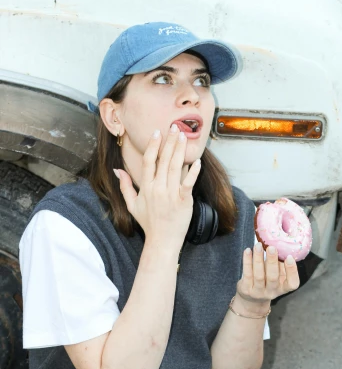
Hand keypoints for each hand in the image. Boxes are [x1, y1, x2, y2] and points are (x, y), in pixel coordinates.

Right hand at [114, 126, 200, 246]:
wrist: (162, 241)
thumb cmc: (148, 223)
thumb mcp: (132, 205)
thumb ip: (125, 186)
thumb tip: (117, 170)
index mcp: (146, 188)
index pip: (149, 162)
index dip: (153, 146)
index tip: (157, 133)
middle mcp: (158, 189)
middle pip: (164, 161)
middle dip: (169, 142)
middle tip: (175, 127)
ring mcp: (171, 195)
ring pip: (176, 168)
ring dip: (180, 151)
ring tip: (184, 136)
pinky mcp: (184, 202)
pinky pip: (188, 184)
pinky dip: (192, 172)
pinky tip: (197, 161)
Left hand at [236, 242, 299, 308]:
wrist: (251, 299)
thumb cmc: (267, 282)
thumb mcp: (277, 276)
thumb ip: (280, 264)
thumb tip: (281, 245)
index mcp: (283, 288)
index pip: (292, 283)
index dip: (292, 271)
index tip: (289, 257)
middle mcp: (271, 292)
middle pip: (273, 277)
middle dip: (272, 261)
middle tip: (271, 247)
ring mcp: (258, 292)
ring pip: (259, 275)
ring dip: (258, 258)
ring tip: (258, 245)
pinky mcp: (246, 289)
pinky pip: (247, 273)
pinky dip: (247, 261)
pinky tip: (248, 251)